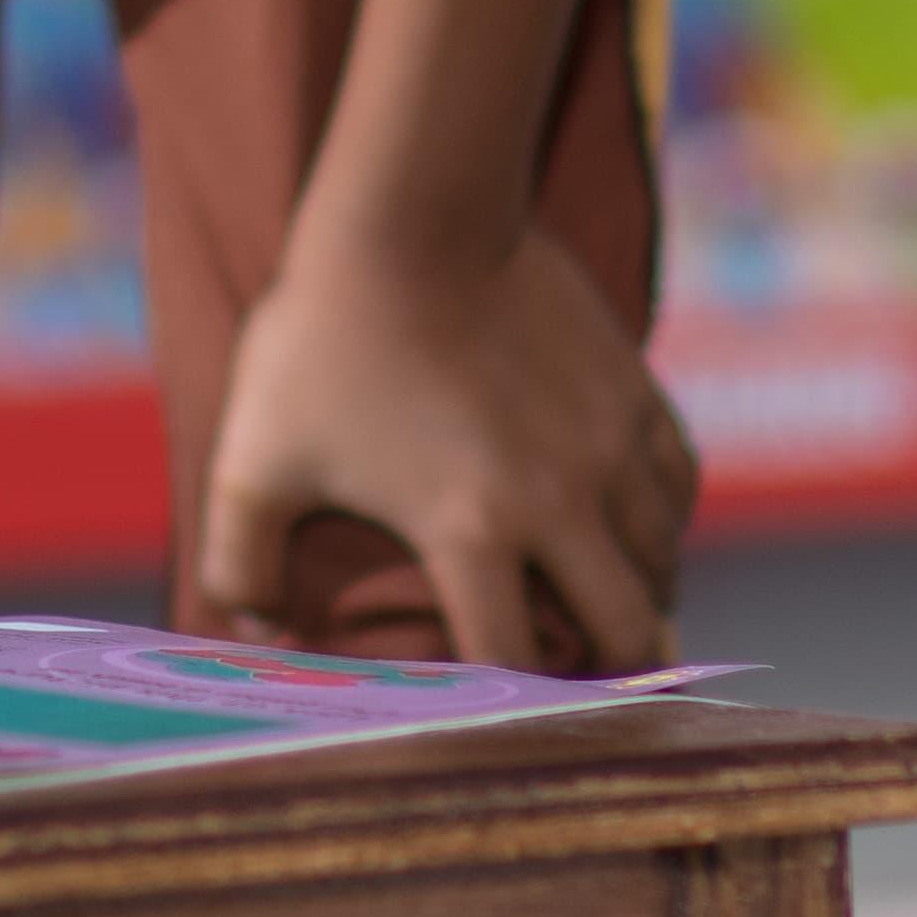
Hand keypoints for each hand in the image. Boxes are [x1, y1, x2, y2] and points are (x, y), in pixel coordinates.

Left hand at [197, 223, 691, 674]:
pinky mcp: (634, 392)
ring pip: (661, 558)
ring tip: (607, 602)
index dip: (507, 699)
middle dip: (605, 665)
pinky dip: (661, 520)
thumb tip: (253, 627)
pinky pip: (677, 485)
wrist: (411, 212)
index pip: (513, 662)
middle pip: (624, 627)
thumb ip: (239, 559)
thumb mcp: (253, 455)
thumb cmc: (324, 337)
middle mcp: (559, 502)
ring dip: (639, 592)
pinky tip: (633, 525)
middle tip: (581, 673)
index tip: (494, 704)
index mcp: (471, 532)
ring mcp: (608, 445)